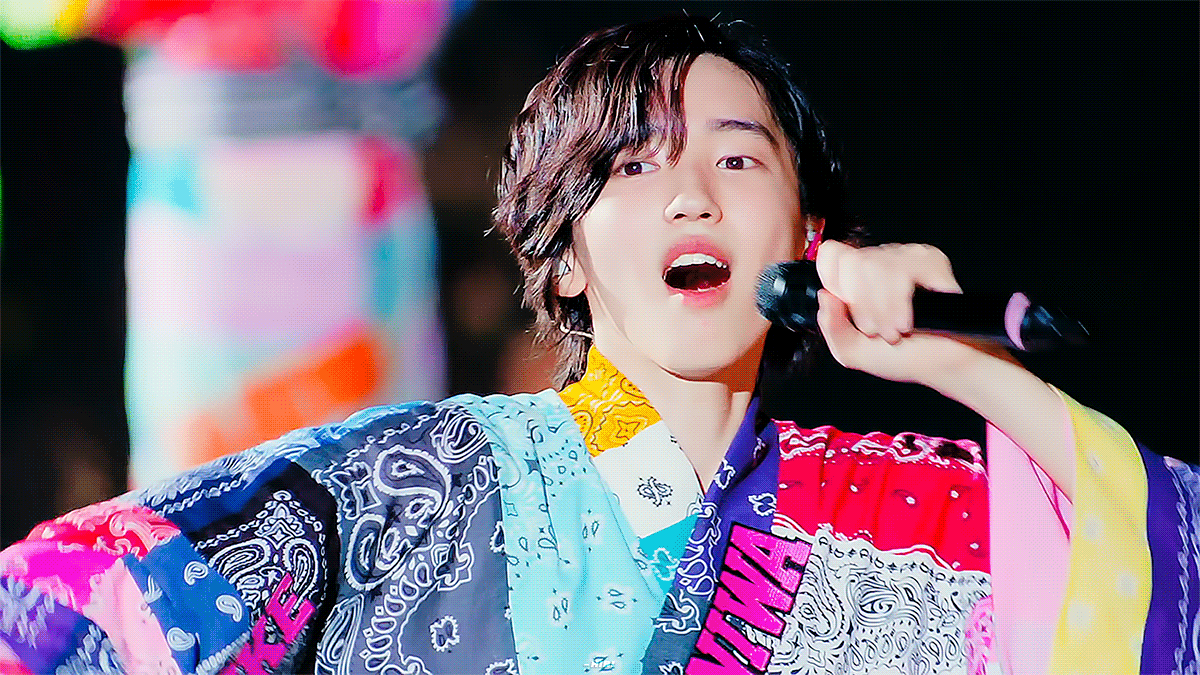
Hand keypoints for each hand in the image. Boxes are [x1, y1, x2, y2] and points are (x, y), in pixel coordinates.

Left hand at [813, 240, 1005, 386]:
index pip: (832, 254)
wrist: (945, 364)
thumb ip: (832, 327)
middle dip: (862, 304)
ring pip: (876, 264)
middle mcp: (879, 262)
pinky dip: (900, 301)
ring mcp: (905, 258)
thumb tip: (825, 296)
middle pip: (853, 261)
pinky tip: (908, 321)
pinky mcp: (930, 261)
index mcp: (856, 280)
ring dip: (883, 307)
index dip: (835, 281)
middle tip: (877, 331)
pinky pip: (904, 268)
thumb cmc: (904, 355)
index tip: (850, 312)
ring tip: (895, 331)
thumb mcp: (854, 352)